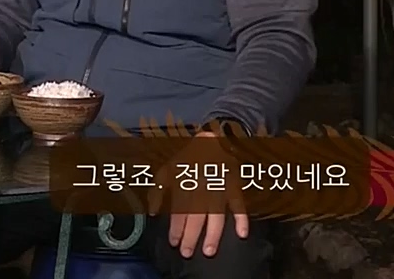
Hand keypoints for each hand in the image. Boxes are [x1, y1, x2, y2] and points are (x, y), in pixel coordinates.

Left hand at [147, 130, 248, 258]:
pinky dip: (242, 219)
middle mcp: (200, 192)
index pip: (178, 214)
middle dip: (190, 237)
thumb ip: (157, 192)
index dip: (175, 229)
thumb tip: (151, 212)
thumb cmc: (187, 159)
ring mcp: (219, 191)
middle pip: (195, 219)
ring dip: (213, 235)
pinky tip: (242, 233)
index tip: (173, 243)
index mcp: (183, 188)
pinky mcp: (234, 189)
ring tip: (209, 251)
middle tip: (187, 253)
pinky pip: (239, 206)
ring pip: (216, 217)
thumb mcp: (166, 171)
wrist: (211, 141)